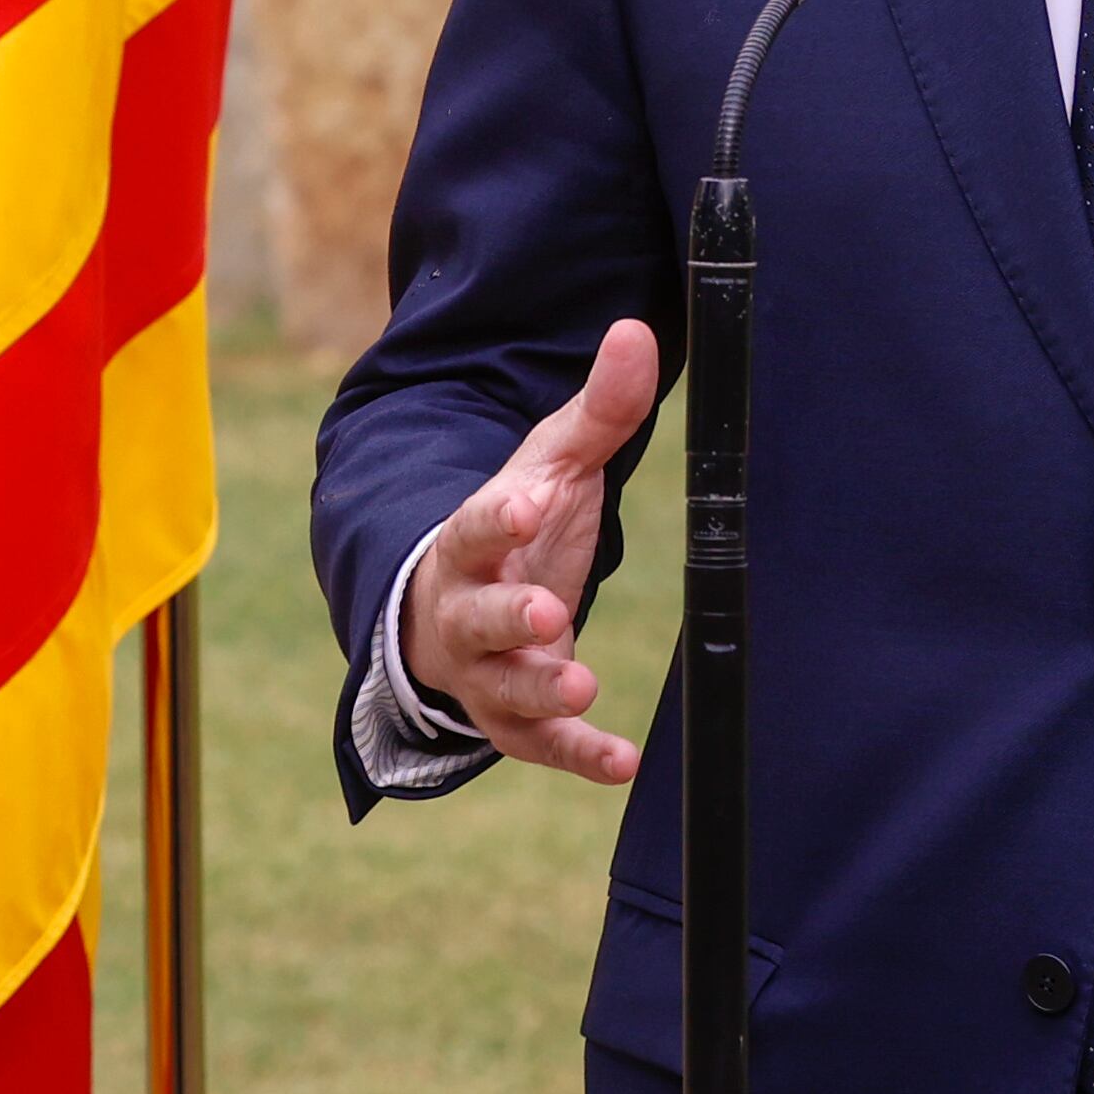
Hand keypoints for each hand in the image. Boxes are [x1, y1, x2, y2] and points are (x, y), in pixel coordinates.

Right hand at [400, 318, 661, 783]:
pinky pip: (538, 744)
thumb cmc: (516, 527)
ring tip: (584, 685)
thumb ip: (598, 410)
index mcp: (468, 543)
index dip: (497, 521)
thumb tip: (635, 331)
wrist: (457, 608)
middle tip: (547, 611)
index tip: (525, 505)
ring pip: (501, 689)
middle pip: (476, 618)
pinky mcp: (511, 720)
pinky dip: (579, 756)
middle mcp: (464, 612)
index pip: (473, 528)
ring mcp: (483, 672)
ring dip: (540, 690)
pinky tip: (624, 762)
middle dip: (508, 616)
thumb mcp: (551, 466)